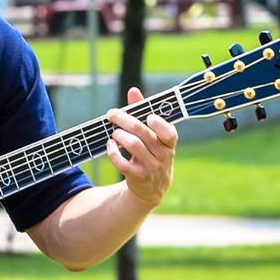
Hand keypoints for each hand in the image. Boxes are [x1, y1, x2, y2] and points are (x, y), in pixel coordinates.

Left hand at [106, 86, 176, 206]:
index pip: (169, 133)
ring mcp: (151, 168)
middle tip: (112, 114)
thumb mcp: (152, 137)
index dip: (159, 124)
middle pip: (143, 133)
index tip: (148, 116)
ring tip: (113, 132)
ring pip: (133, 146)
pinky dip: (113, 151)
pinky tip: (110, 145)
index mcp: (169, 144)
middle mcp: (163, 156)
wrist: (151, 189)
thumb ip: (143, 113)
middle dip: (124, 120)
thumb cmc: (151, 154)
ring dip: (119, 135)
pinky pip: (122, 163)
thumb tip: (133, 91)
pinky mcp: (137, 178)